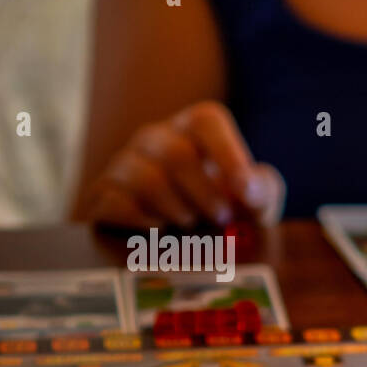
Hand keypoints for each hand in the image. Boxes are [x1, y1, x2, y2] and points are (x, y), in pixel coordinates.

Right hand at [79, 101, 284, 228]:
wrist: (181, 246)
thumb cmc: (223, 212)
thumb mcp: (255, 205)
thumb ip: (263, 192)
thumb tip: (248, 190)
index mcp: (195, 131)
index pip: (206, 120)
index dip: (228, 154)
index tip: (245, 192)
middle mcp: (155, 139)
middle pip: (175, 154)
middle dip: (205, 195)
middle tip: (221, 218)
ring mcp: (124, 164)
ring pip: (146, 179)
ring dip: (178, 211)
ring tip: (190, 223)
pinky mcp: (103, 195)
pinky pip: (118, 203)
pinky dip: (146, 224)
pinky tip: (159, 231)